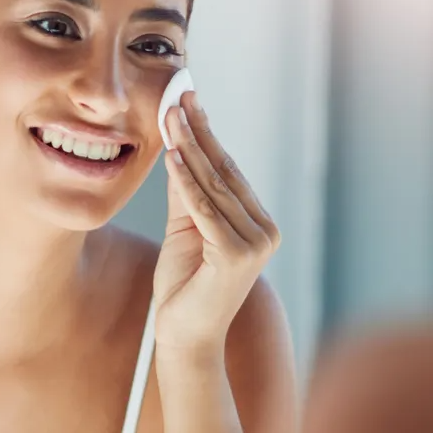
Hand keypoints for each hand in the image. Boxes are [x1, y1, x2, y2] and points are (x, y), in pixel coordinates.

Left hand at [153, 93, 280, 355]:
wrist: (184, 337)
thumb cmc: (184, 288)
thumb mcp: (184, 230)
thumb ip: (185, 193)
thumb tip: (178, 148)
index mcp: (257, 223)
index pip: (228, 170)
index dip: (205, 133)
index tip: (187, 100)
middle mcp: (264, 230)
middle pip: (223, 171)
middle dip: (197, 131)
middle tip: (177, 94)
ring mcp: (255, 243)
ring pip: (214, 186)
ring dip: (189, 148)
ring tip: (169, 115)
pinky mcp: (236, 255)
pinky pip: (205, 211)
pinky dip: (187, 183)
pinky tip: (173, 156)